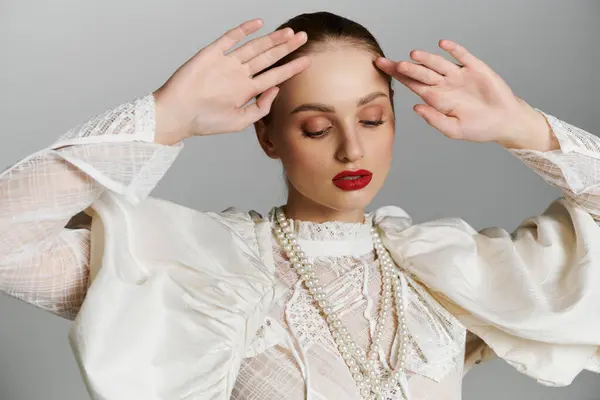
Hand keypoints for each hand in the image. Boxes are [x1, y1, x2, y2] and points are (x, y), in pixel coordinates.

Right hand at [153, 19, 309, 144]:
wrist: (178, 114)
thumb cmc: (205, 121)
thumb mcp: (240, 121)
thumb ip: (261, 107)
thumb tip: (277, 89)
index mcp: (246, 90)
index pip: (274, 76)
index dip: (291, 68)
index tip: (308, 61)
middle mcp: (239, 74)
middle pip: (268, 58)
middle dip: (286, 48)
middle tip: (303, 37)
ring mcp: (226, 63)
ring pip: (254, 47)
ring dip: (272, 39)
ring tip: (289, 32)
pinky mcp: (211, 54)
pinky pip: (230, 38)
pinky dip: (243, 30)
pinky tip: (258, 24)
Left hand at [375, 40, 556, 150]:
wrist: (504, 121)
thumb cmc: (478, 128)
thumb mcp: (454, 130)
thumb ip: (435, 120)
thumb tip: (417, 108)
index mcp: (436, 98)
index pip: (413, 85)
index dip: (398, 77)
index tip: (382, 70)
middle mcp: (444, 84)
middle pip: (421, 73)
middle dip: (406, 68)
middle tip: (391, 63)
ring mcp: (459, 75)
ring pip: (438, 64)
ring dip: (426, 58)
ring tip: (414, 55)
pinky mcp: (475, 68)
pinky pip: (462, 56)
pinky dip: (454, 50)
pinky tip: (443, 44)